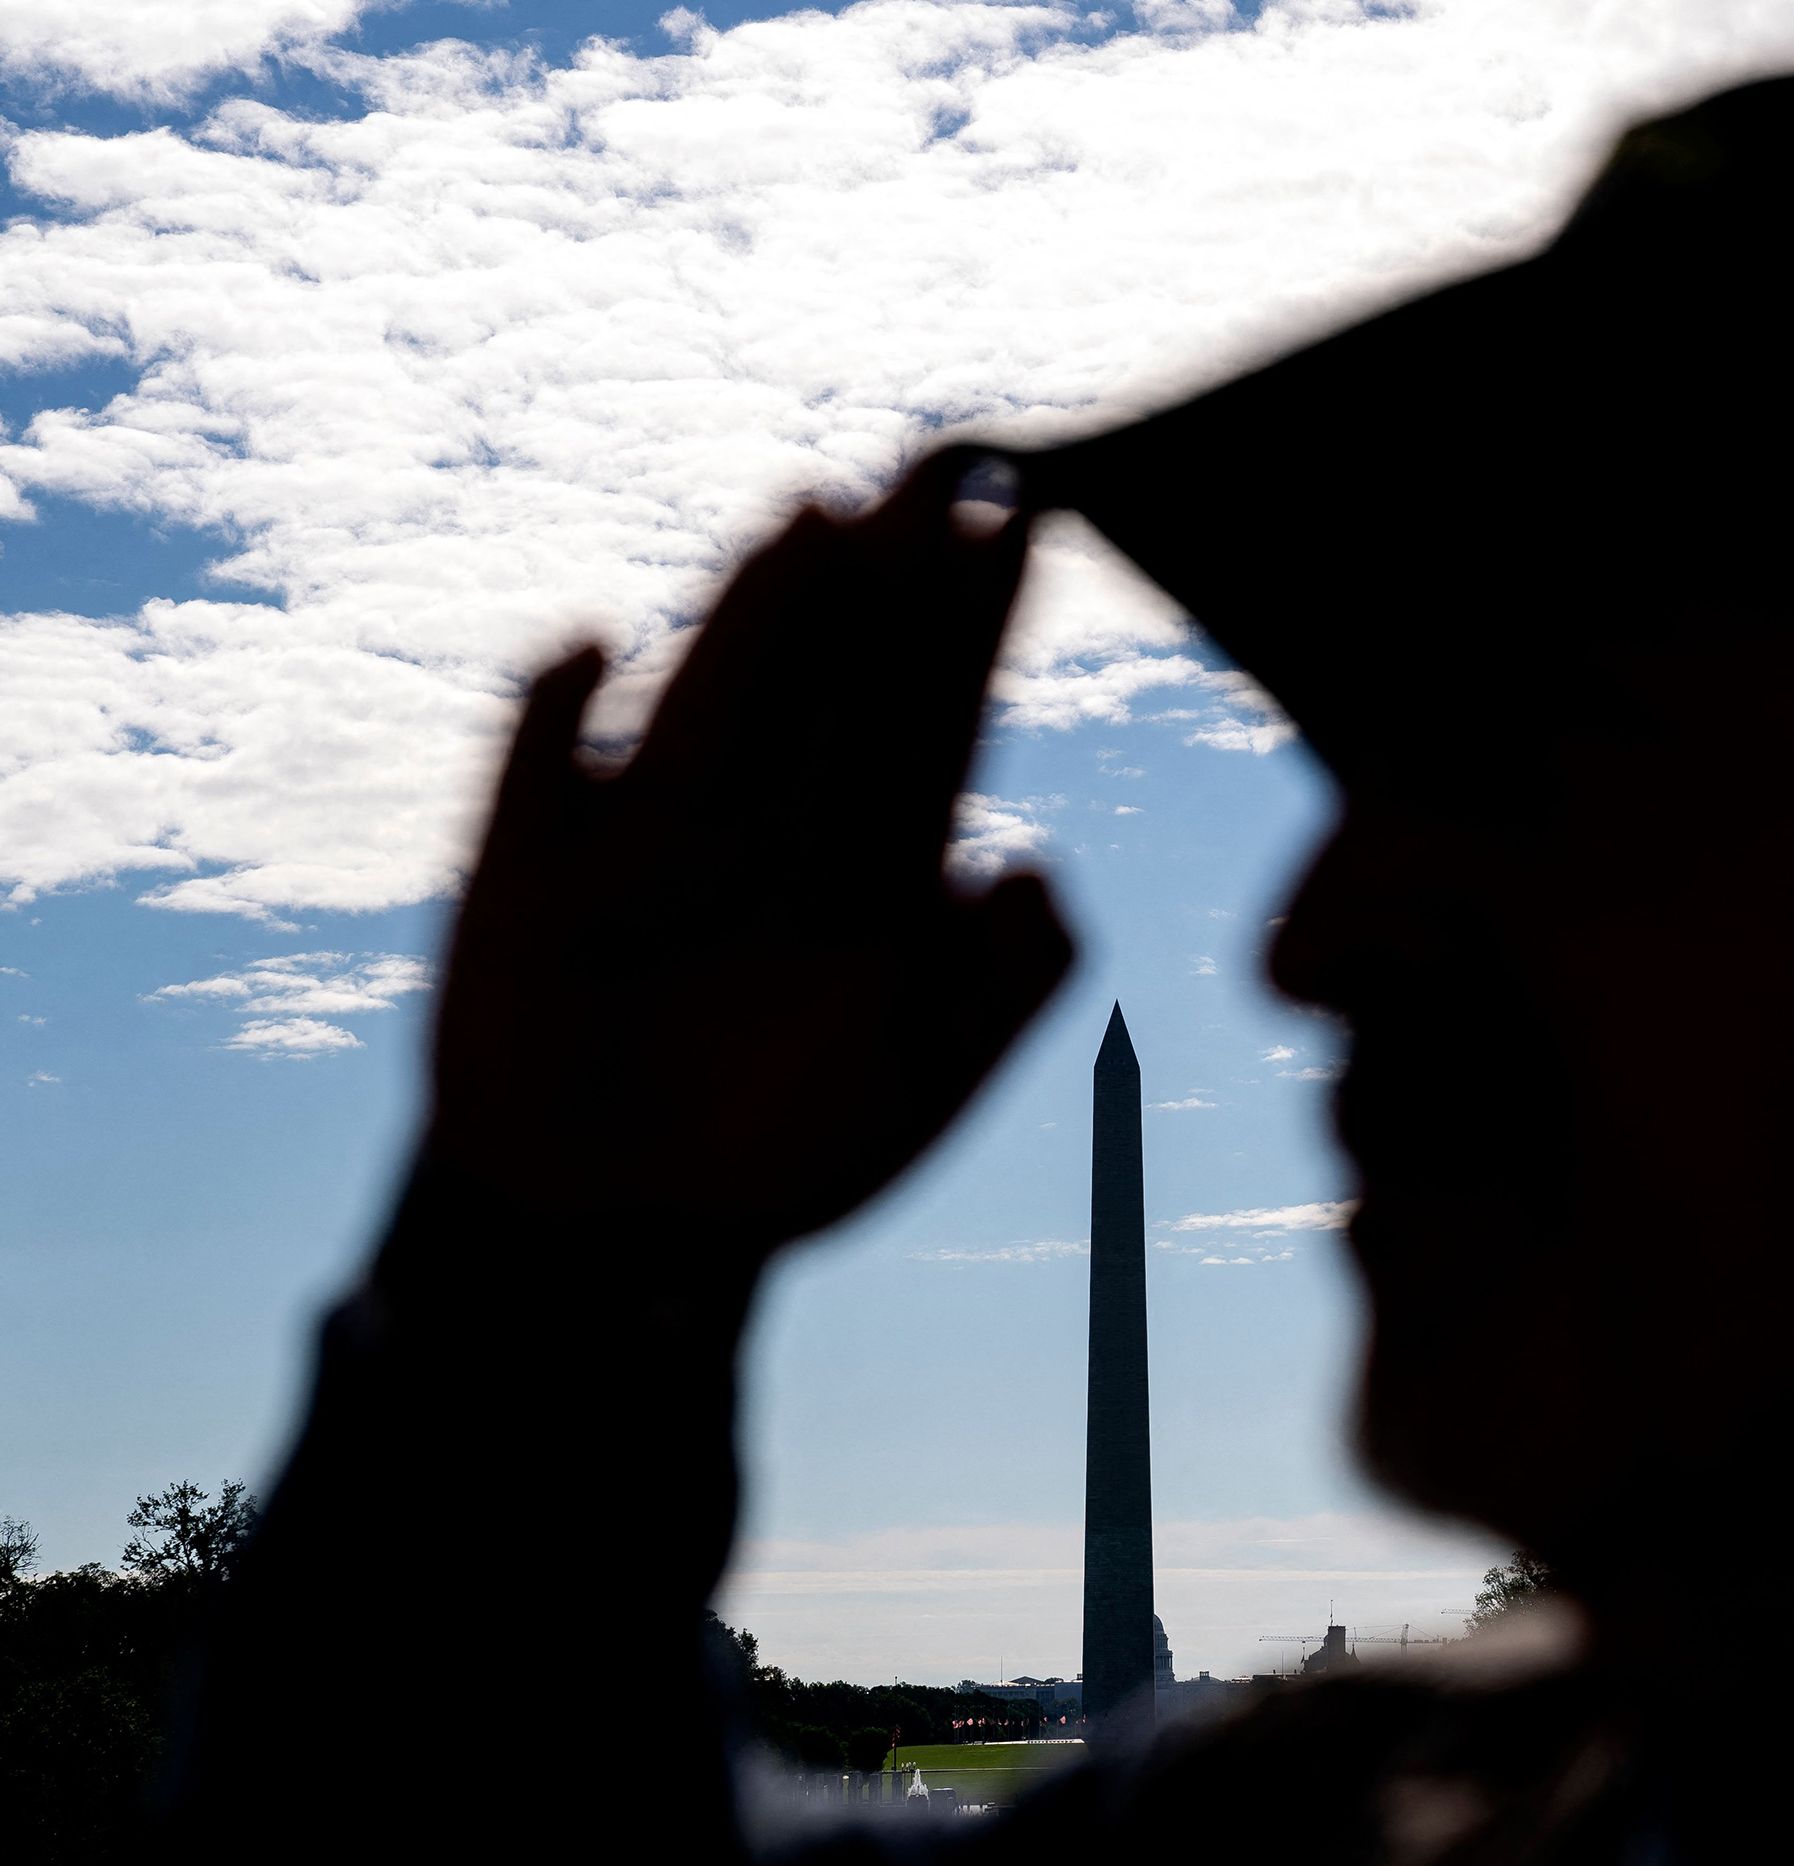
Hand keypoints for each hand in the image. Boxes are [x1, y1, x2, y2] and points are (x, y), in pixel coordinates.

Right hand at [427, 445, 1072, 1248]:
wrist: (623, 1227)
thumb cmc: (784, 1151)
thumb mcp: (920, 1091)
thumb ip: (1004, 991)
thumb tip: (1032, 865)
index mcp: (873, 856)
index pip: (939, 710)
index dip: (974, 619)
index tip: (1016, 521)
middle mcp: (770, 816)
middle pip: (838, 676)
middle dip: (889, 581)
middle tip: (938, 475)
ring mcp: (650, 831)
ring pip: (712, 696)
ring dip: (757, 611)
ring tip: (811, 520)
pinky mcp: (527, 869)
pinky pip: (535, 775)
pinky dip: (556, 718)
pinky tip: (594, 647)